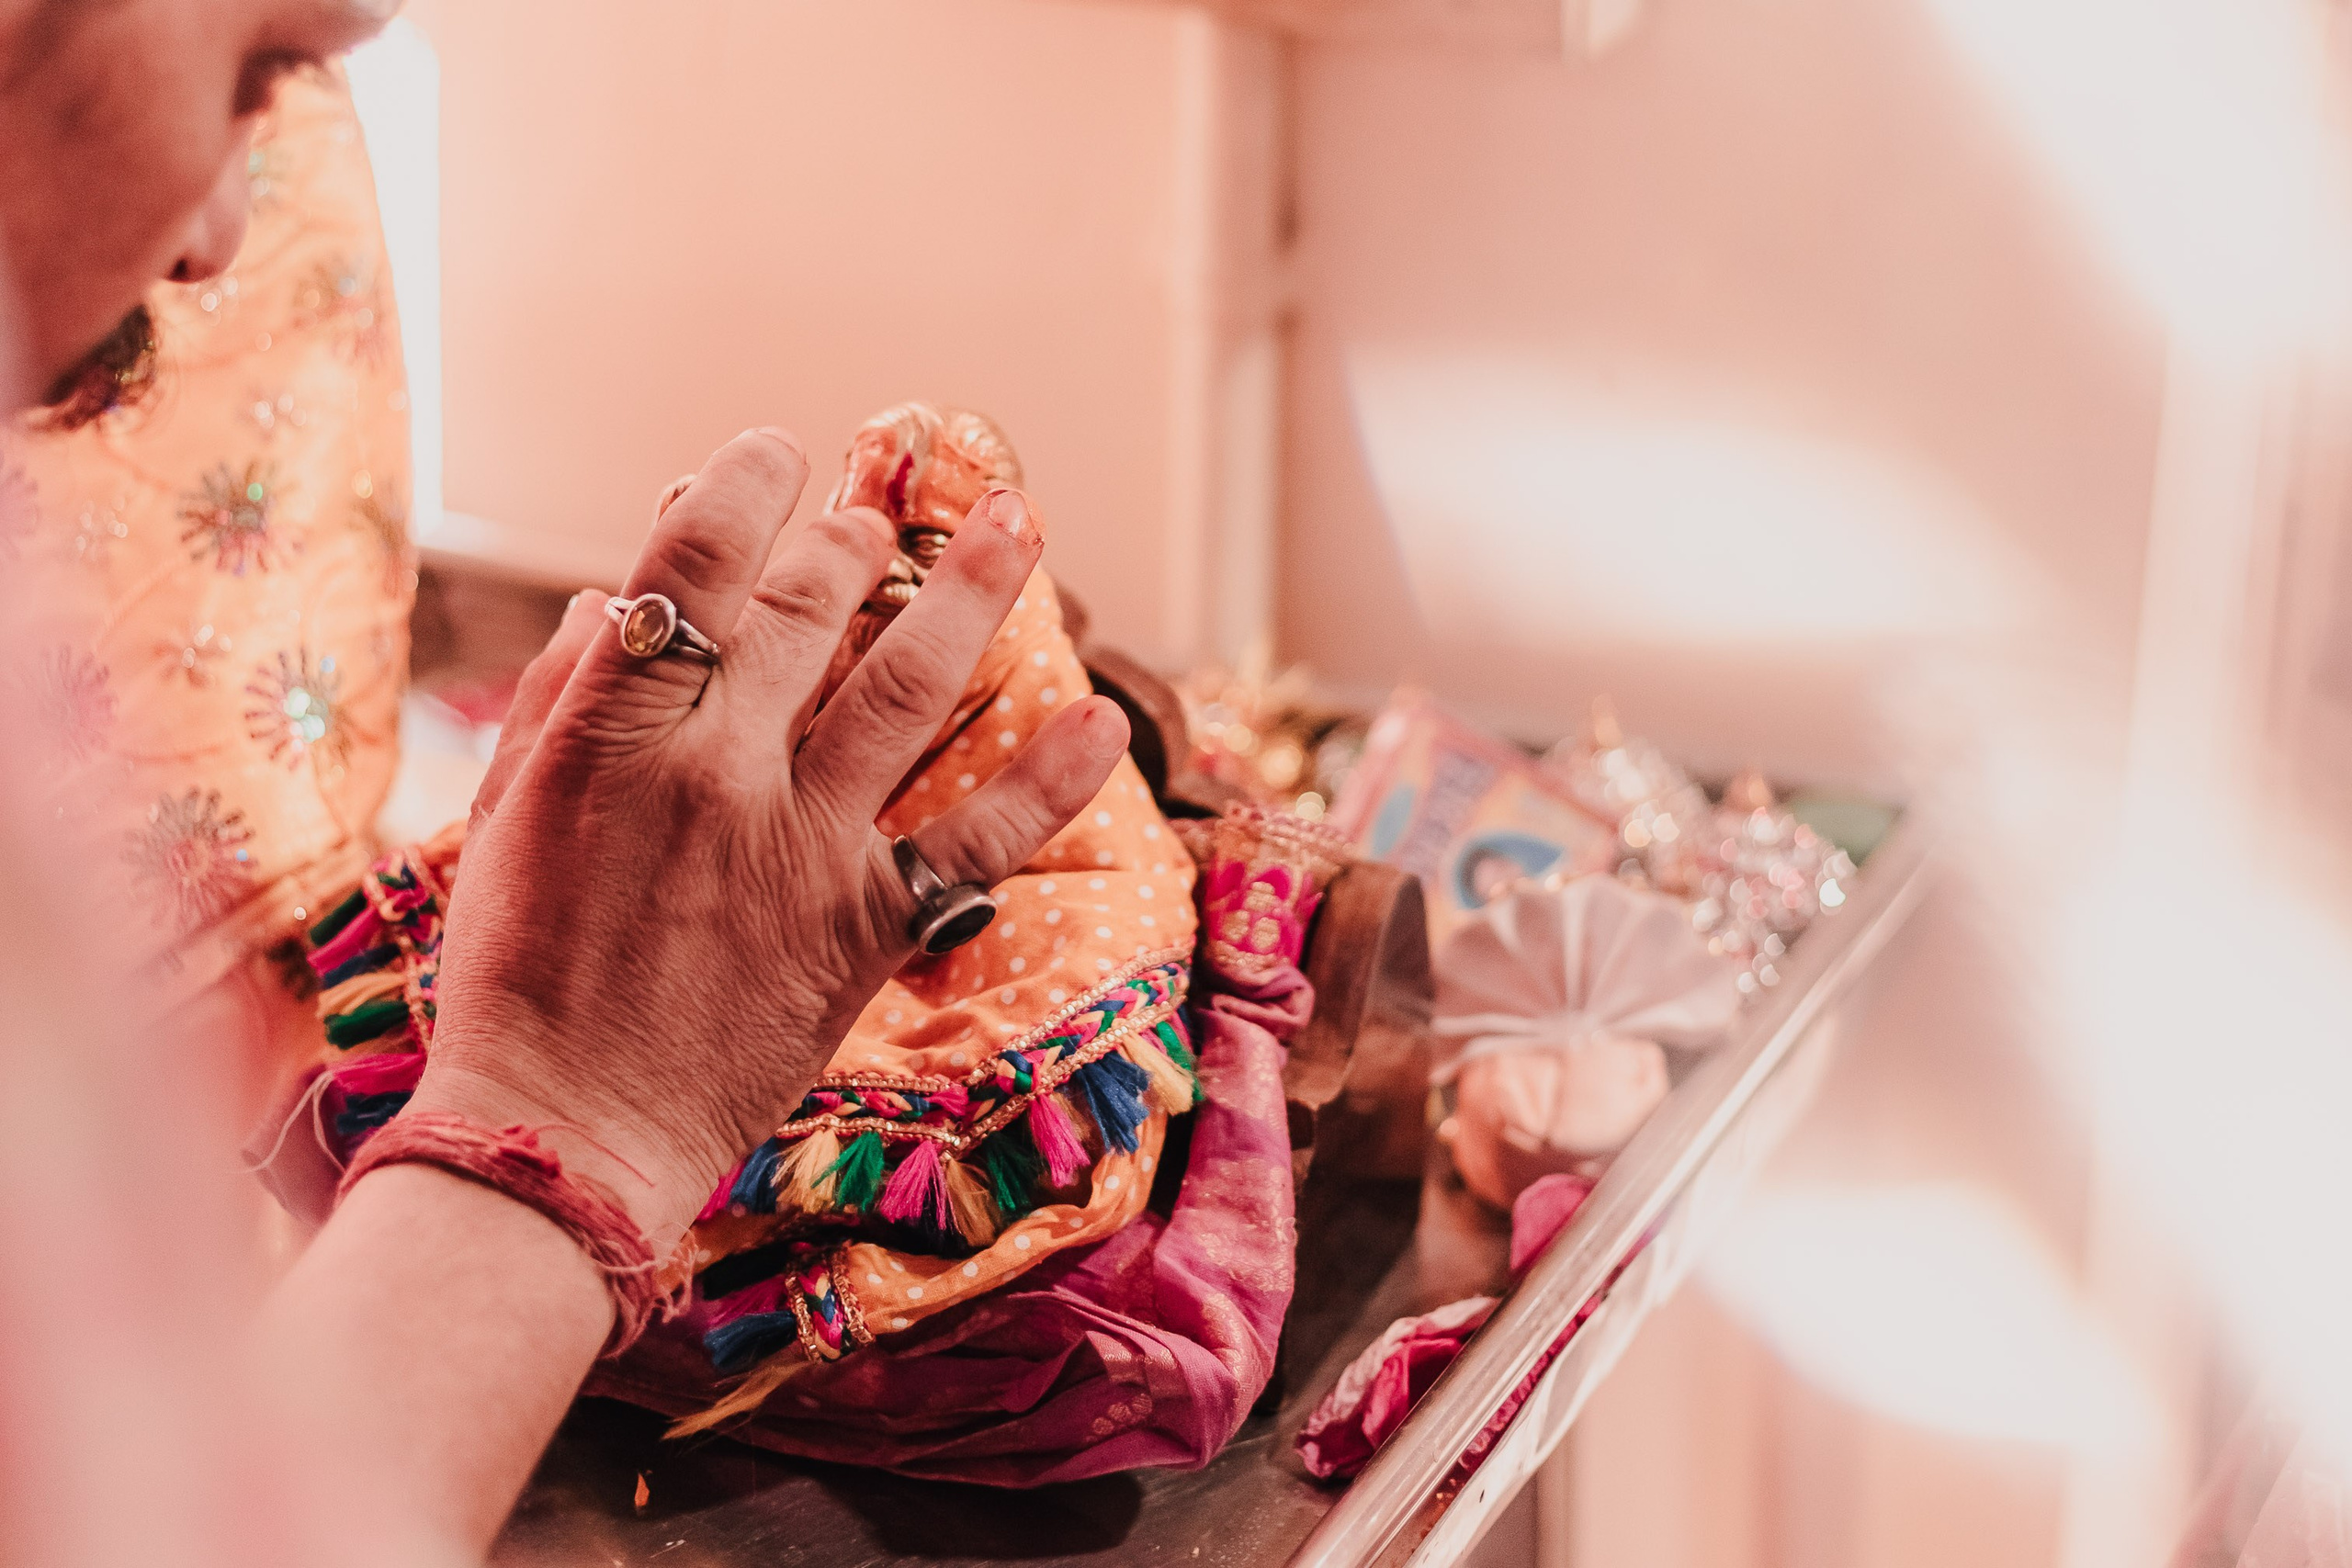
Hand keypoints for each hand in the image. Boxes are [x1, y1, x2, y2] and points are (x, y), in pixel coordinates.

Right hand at [405, 429, 1130, 1239]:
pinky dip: (1046, 778)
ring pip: (907, 687)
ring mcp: (802, 844)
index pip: (689, 564)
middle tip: (874, 516)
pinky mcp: (865, 924)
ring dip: (971, 594)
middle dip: (849, 540)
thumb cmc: (515, 978)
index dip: (740, 485)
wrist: (563, 1135)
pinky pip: (974, 838)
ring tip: (1015, 526)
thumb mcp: (504, 821)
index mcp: (610, 733)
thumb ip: (556, 700)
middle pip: (806, 607)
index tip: (771, 451)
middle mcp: (717, 769)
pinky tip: (1098, 718)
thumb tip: (607, 594)